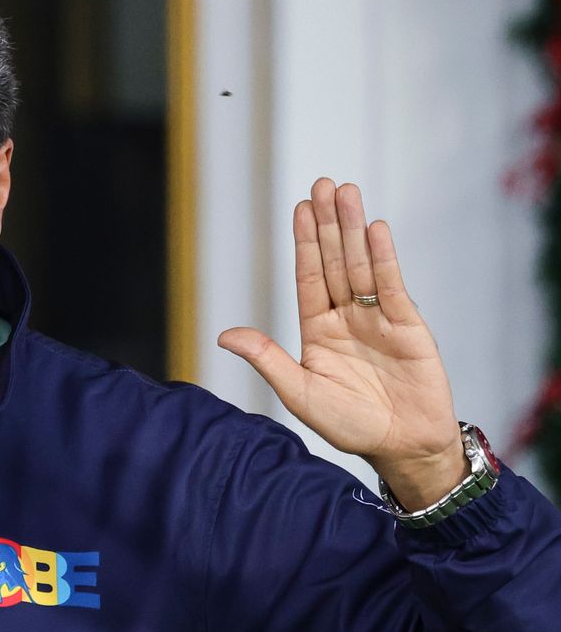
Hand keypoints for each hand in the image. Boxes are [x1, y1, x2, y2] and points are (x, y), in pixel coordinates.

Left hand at [217, 178, 467, 508]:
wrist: (403, 447)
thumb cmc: (349, 424)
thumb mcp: (299, 392)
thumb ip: (266, 359)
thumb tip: (223, 336)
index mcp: (318, 329)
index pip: (308, 276)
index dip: (305, 242)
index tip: (300, 208)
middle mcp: (346, 317)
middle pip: (334, 261)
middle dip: (328, 223)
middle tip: (322, 183)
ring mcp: (378, 318)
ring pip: (361, 265)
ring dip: (353, 229)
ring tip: (346, 192)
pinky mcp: (408, 325)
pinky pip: (392, 285)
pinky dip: (383, 257)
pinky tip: (374, 229)